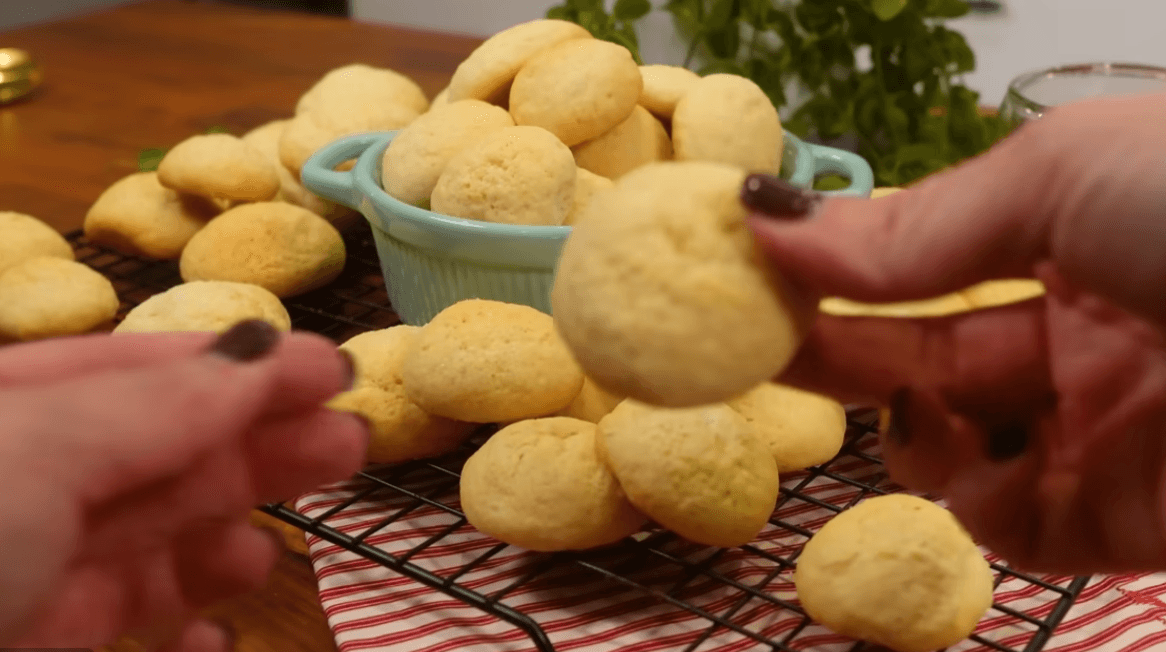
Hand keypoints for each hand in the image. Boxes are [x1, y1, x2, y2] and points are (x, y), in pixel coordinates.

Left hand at [0, 321, 367, 649]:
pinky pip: (134, 627)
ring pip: (159, 541)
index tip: (334, 370)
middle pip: (167, 454)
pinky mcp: (47, 642)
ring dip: (233, 542)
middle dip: (262, 446)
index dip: (243, 364)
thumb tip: (256, 354)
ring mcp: (32, 571)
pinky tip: (220, 638)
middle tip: (350, 443)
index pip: (142, 368)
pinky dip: (189, 631)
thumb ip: (147, 405)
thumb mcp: (30, 450)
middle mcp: (26, 484)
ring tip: (281, 551)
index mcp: (13, 406)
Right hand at [742, 90, 1165, 575]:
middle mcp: (1076, 334)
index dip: (833, 268)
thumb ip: (910, 226)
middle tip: (741, 338)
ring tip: (901, 392)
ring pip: (944, 445)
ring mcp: (1095, 429)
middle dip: (829, 347)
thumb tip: (766, 216)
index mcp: (1069, 239)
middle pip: (914, 354)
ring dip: (897, 420)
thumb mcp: (1057, 180)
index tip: (745, 267)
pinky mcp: (1117, 518)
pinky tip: (958, 436)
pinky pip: (1000, 516)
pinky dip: (960, 483)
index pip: (921, 264)